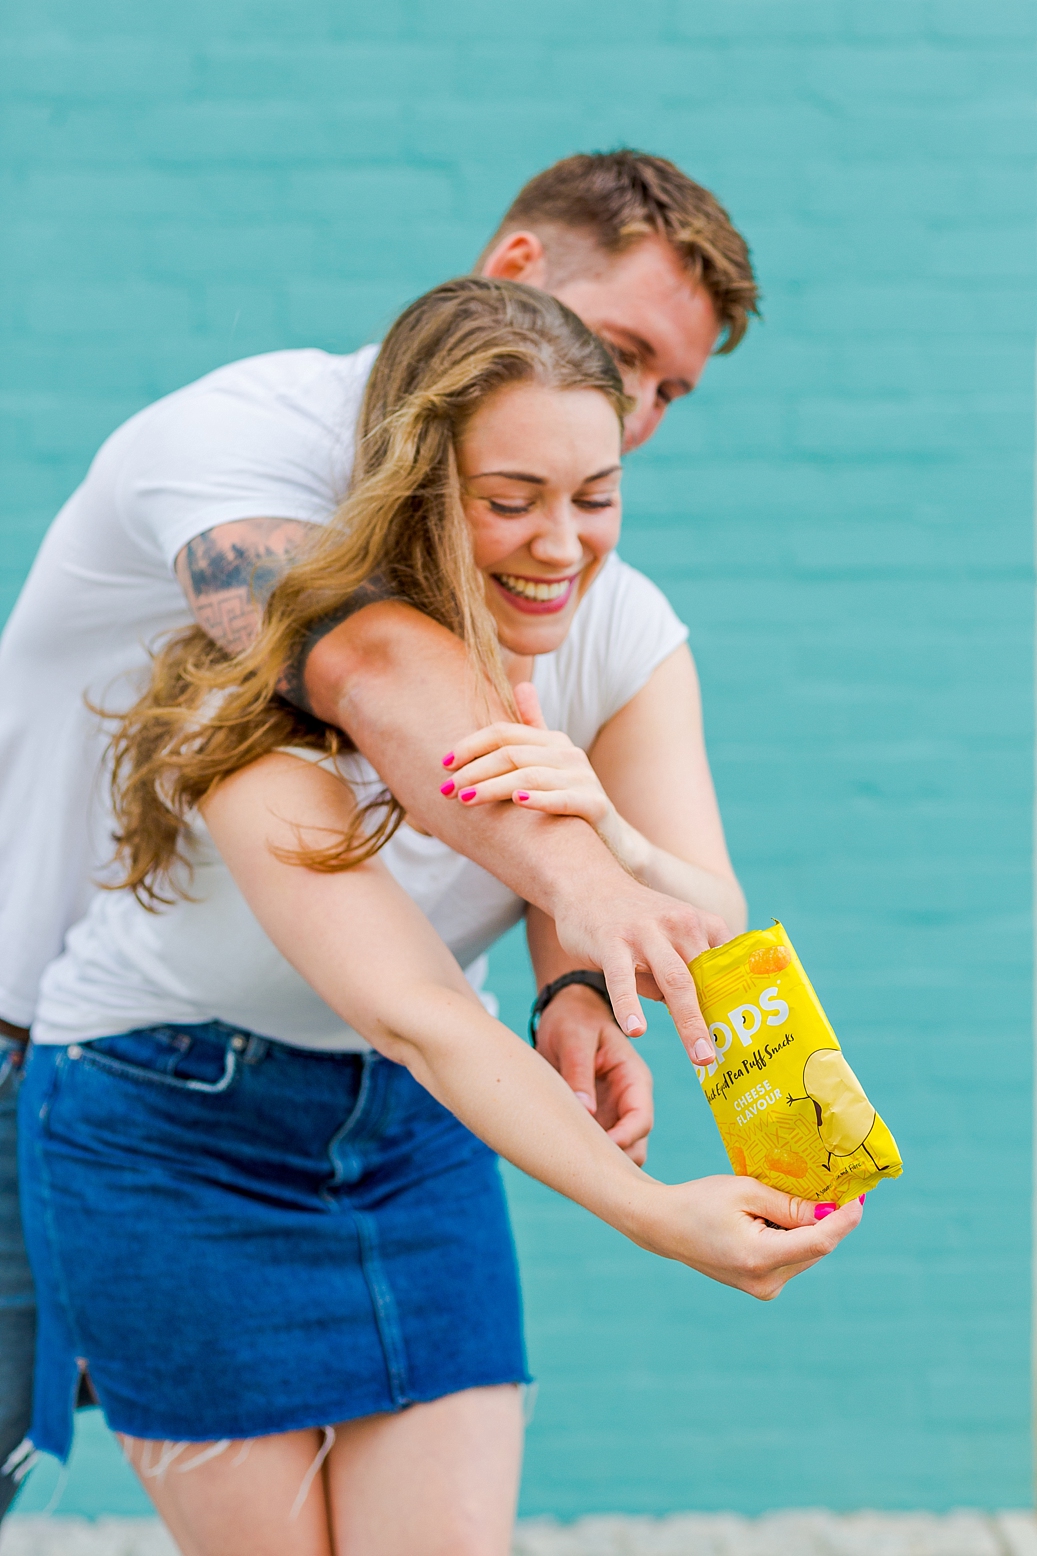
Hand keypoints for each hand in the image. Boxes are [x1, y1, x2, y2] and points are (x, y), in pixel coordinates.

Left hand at [441, 681, 618, 826]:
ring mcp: (583, 778)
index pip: (504, 732)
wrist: (610, 836)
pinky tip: (517, 803)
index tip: (444, 764)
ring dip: (493, 787)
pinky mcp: (595, 805)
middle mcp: (568, 754)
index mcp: (552, 741)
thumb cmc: (569, 797)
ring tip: (466, 800)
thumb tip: (522, 684)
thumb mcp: (552, 759)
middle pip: (512, 754)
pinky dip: (539, 800)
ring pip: (530, 776)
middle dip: (474, 771)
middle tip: (447, 790)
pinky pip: (563, 799)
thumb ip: (535, 725)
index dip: (471, 746)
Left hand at [534, 983, 652, 1164]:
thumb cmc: (573, 1019)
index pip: (641, 1119)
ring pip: (617, 1153)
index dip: (623, 1139)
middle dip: (612, 1158)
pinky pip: (596, 1146)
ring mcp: (613, 1112)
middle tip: (575, 1158)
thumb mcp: (574, 1038)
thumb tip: (586, 1112)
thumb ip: (579, 1072)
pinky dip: (582, 1153)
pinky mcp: (596, 1119)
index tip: (594, 1148)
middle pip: (634, 1146)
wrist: (565, 1012)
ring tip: (564, 1153)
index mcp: (633, 1078)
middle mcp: (628, 1100)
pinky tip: (559, 1149)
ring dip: (596, 1158)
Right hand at [631, 1176, 863, 1299]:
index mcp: (759, 1258)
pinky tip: (778, 1215)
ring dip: (808, 1226)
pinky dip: (794, 1236)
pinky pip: (791, 1258)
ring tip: (793, 1195)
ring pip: (806, 1253)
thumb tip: (830, 1210)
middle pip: (816, 1247)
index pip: (820, 1242)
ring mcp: (763, 1289)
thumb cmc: (700, 1201)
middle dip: (827, 1218)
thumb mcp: (745, 1191)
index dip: (844, 1220)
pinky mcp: (761, 1287)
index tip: (861, 1197)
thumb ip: (789, 1204)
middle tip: (833, 1183)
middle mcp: (765, 1282)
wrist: (664, 1226)